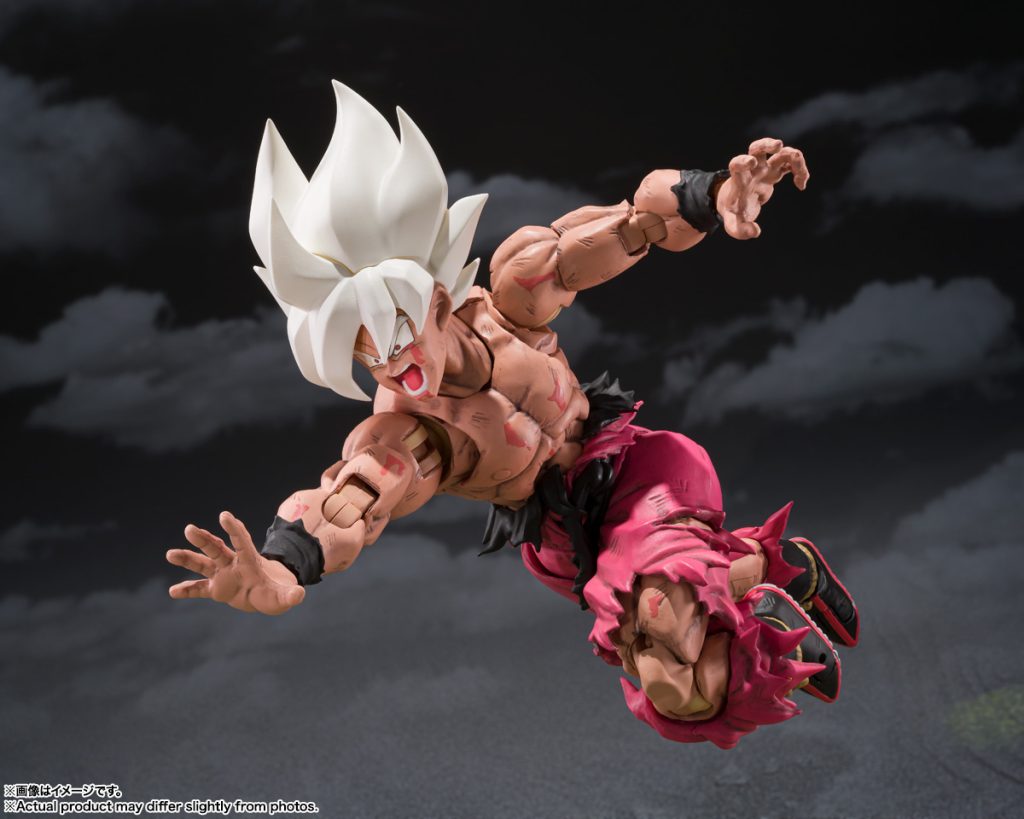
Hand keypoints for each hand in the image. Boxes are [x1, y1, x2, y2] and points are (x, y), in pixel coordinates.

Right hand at [166, 511, 304, 614]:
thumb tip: (299, 595)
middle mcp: (233, 563)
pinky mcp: (216, 589)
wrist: (266, 595)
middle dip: (203, 538)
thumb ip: (290, 595)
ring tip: (170, 554)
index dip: (234, 529)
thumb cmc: (275, 591)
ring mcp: (223, 575)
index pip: (241, 540)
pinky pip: (199, 589)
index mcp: (250, 560)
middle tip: (189, 529)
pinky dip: (187, 590)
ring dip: (187, 558)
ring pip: (202, 564)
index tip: (224, 516)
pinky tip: (173, 591)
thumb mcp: (284, 596)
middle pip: (216, 547)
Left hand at [716, 138, 808, 239]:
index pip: (736, 164)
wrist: (737, 203)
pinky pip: (789, 162)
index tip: (751, 162)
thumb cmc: (734, 212)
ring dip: (795, 158)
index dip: (743, 161)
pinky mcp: (774, 170)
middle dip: (766, 143)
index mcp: (739, 180)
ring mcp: (764, 168)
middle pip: (757, 148)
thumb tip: (755, 232)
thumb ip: (741, 231)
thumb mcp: (733, 225)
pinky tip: (800, 185)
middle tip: (778, 146)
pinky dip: (799, 169)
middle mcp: (752, 170)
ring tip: (801, 180)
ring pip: (780, 152)